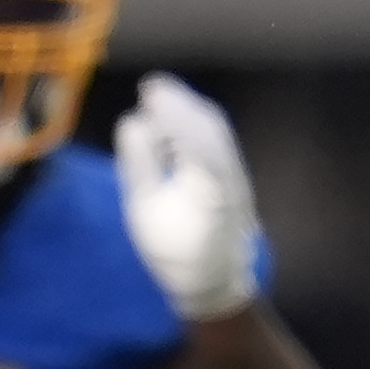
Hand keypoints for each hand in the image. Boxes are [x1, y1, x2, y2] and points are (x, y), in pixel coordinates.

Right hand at [116, 73, 261, 323]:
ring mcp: (237, 176)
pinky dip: (196, 124)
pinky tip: (174, 122)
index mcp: (208, 188)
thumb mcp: (144, 212)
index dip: (171, 110)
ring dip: (188, 109)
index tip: (150, 91)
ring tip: (159, 98)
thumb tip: (132, 122)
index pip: (192, 136)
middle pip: (209, 125)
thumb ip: (138, 164)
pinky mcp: (236, 177)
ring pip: (216, 130)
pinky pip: (218, 140)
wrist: (214, 282)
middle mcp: (229, 177)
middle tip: (151, 86)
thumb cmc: (174, 253)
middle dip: (180, 101)